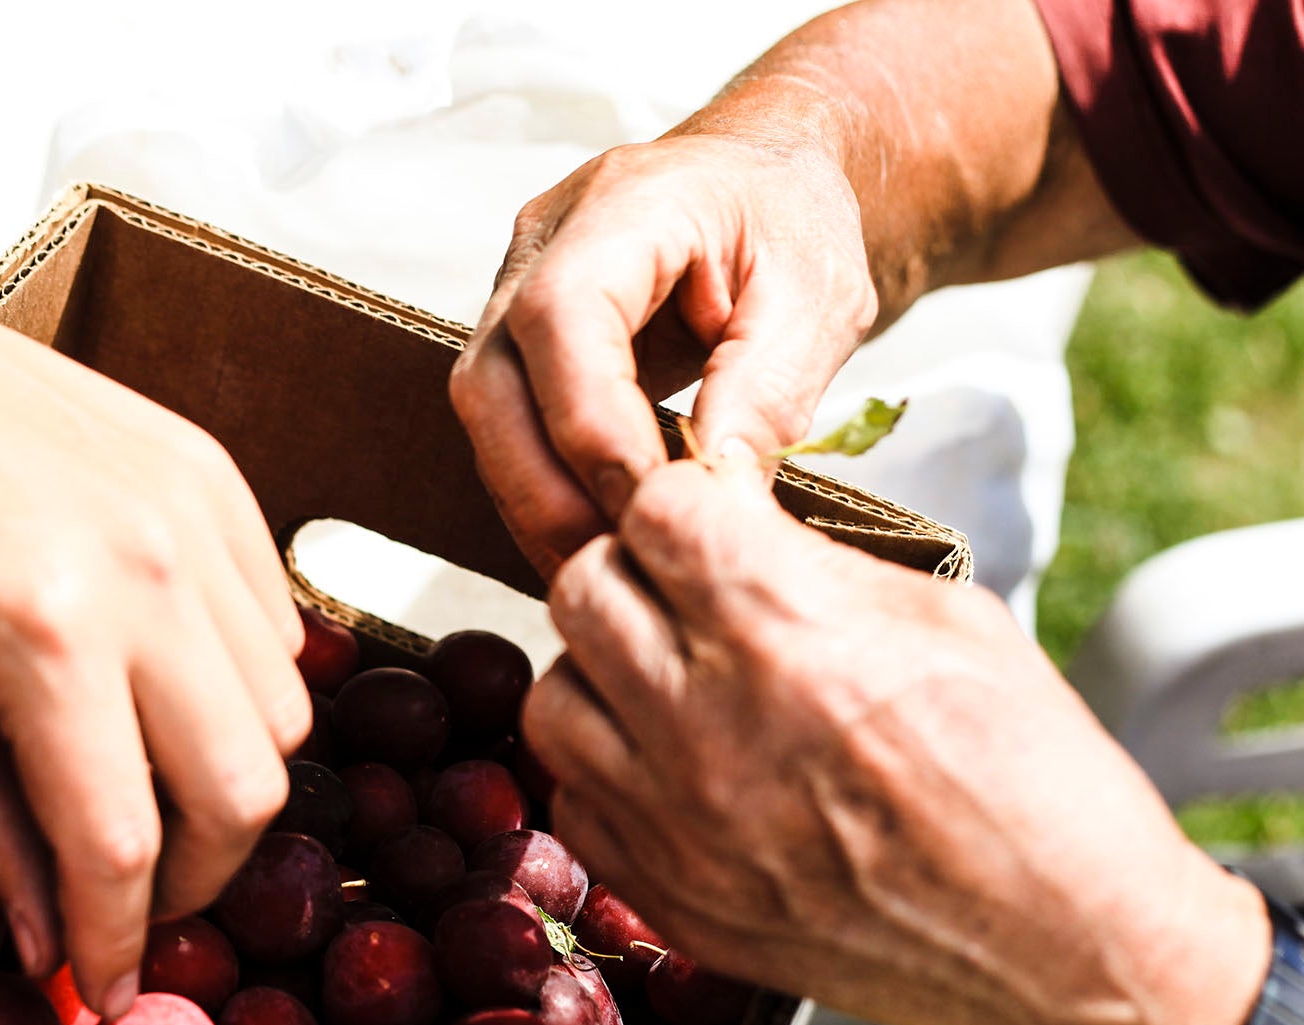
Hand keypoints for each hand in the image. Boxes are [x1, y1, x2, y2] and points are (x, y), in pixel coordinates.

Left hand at [0, 287, 308, 1016]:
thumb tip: (50, 949)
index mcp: (46, 636)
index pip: (126, 842)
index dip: (119, 938)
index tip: (107, 992)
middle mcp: (147, 574)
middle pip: (244, 792)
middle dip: (196, 879)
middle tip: (131, 901)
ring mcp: (196, 516)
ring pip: (281, 713)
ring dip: (225, 781)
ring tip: (143, 791)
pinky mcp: (216, 476)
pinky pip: (276, 625)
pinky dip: (237, 686)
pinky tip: (160, 690)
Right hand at [449, 126, 878, 574]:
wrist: (769, 180)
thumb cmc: (792, 217)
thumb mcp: (819, 300)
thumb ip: (766, 394)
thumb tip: (710, 496)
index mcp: (623, 204)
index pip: (562, 318)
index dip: (591, 424)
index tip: (647, 504)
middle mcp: (543, 243)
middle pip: (490, 380)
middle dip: (544, 487)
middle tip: (616, 560)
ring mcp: (516, 291)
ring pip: (485, 414)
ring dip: (537, 502)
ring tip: (609, 565)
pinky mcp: (521, 342)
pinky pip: (508, 426)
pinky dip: (545, 491)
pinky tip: (596, 535)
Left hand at [522, 463, 1268, 1024]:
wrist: (1056, 951)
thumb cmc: (1031, 780)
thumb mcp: (949, 619)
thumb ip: (824, 562)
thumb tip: (746, 519)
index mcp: (787, 630)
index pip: (653, 509)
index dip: (687, 501)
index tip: (718, 518)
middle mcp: (706, 721)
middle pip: (582, 590)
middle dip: (633, 570)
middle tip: (690, 591)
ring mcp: (675, 819)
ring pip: (555, 698)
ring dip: (602, 672)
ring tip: (670, 680)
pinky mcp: (668, 895)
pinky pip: (577, 801)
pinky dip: (609, 772)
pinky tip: (674, 766)